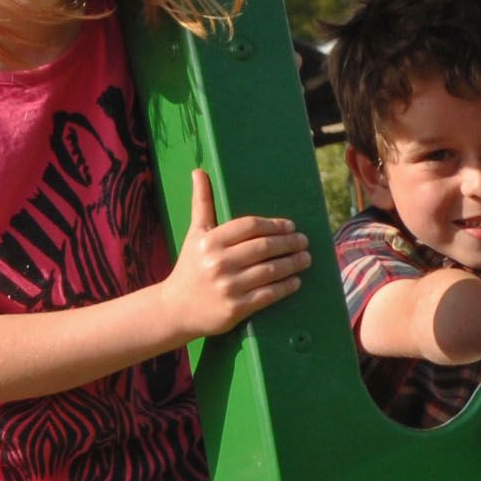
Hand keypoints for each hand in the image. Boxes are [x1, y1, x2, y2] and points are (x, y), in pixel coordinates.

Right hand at [158, 172, 310, 338]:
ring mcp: (228, 286)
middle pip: (264, 248)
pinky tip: (296, 281)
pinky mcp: (235, 309)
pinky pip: (268, 295)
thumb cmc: (190, 266)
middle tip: (303, 240)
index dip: (273, 225)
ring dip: (293, 263)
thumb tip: (199, 171)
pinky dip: (285, 287)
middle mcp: (218, 262)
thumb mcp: (194, 233)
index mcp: (209, 241)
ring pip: (270, 271)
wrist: (176, 309)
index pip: (250, 226)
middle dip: (289, 243)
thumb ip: (201, 203)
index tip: (290, 225)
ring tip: (305, 258)